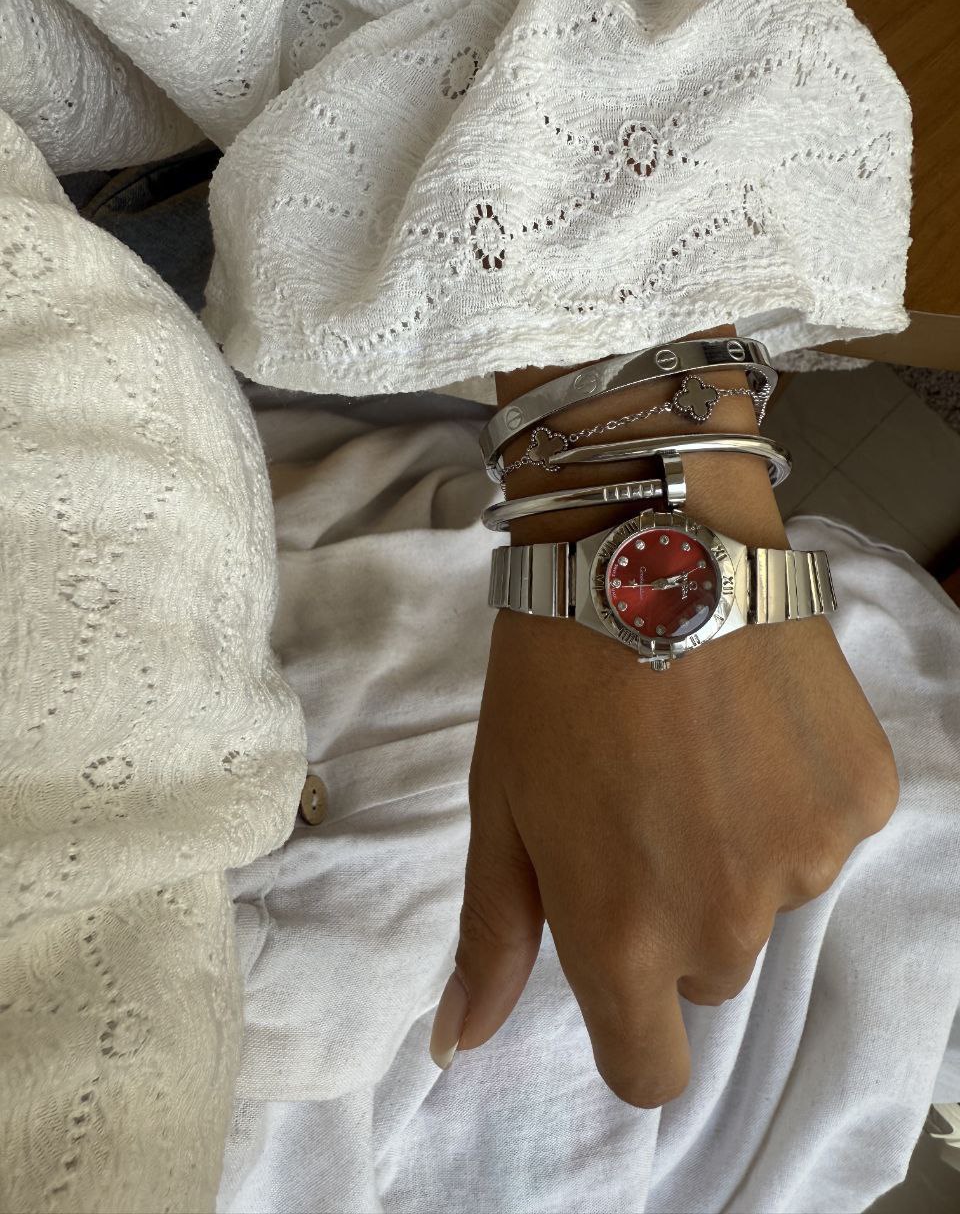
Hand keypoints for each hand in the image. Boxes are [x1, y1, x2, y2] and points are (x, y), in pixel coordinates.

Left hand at [429, 328, 898, 1104]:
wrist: (650, 545)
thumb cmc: (550, 677)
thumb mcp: (502, 804)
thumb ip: (493, 935)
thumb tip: (457, 1044)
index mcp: (623, 936)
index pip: (649, 1070)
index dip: (632, 1034)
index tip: (618, 966)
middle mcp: (726, 919)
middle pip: (707, 969)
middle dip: (674, 912)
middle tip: (642, 805)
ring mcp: (808, 857)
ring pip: (771, 897)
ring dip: (740, 850)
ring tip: (699, 748)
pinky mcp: (864, 794)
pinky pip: (825, 831)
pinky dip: (794, 795)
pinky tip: (753, 722)